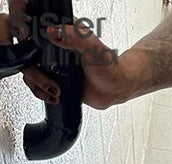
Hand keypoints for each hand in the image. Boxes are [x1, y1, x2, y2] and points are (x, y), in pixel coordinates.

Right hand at [1, 8, 131, 109]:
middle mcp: (54, 47)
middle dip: (34, 72)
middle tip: (51, 82)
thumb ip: (73, 36)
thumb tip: (51, 32)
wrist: (116, 89)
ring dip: (37, 84)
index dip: (29, 43)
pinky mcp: (55, 79)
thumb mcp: (91, 46)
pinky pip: (38, 85)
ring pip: (30, 70)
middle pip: (27, 54)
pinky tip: (54, 96)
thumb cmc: (109, 66)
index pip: (34, 31)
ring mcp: (52, 64)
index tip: (37, 56)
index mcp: (61, 32)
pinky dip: (41, 92)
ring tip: (55, 91)